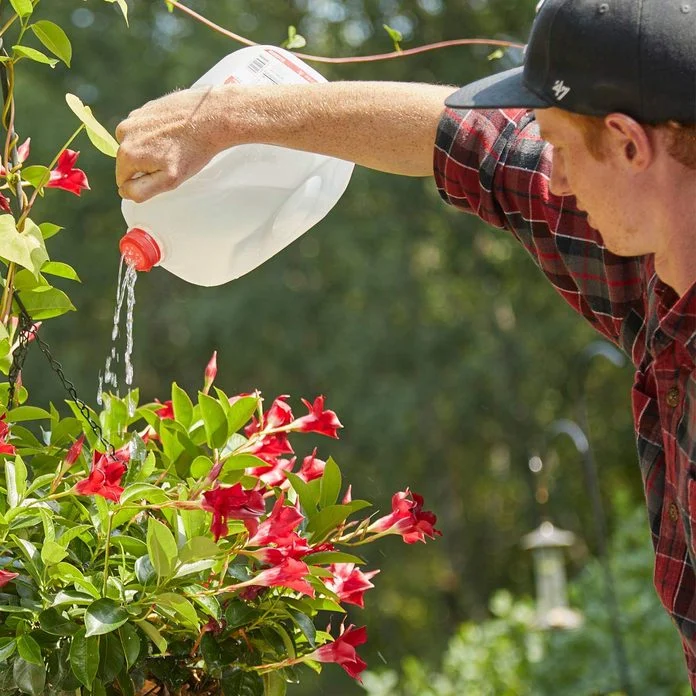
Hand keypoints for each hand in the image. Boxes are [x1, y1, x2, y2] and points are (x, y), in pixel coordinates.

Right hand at [115, 87, 227, 202]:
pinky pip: (145, 130)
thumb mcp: (169, 180)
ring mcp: (133, 117)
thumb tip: (124, 191)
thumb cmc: (192, 151)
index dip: (143, 182)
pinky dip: (157, 134)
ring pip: (136, 145)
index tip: (163, 173)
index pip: (123, 180)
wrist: (211, 117)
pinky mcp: (144, 108)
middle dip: (147, 165)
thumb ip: (142, 190)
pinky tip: (174, 133)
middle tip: (171, 159)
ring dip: (151, 149)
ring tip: (174, 145)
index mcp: (126, 153)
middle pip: (128, 161)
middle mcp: (123, 132)